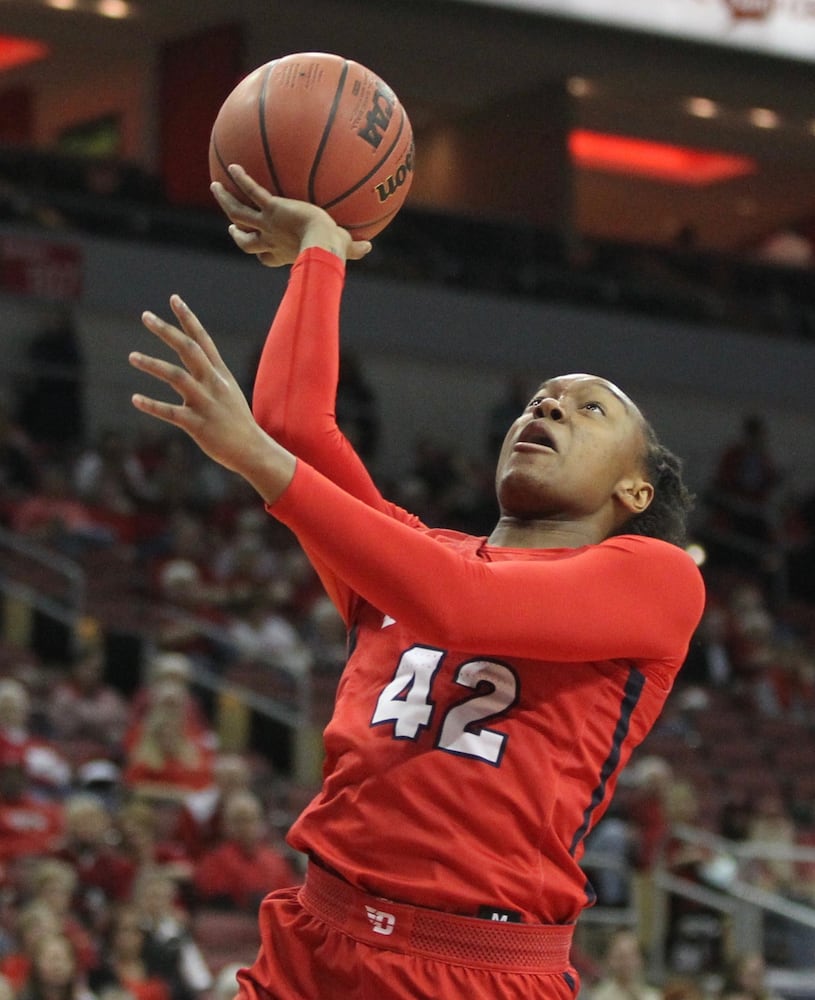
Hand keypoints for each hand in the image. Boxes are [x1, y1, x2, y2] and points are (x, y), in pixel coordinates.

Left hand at [130, 295, 294, 503]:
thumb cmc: (237, 421)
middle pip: (188, 349)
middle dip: (166, 331)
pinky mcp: (197, 424)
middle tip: (146, 316)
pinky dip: (151, 405)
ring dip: (152, 364)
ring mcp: (205, 403)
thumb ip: (210, 374)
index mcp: (220, 374)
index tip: (174, 299)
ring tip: (132, 356)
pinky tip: (135, 399)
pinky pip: (170, 412)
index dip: (188, 318)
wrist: (251, 449)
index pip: (203, 339)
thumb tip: (193, 359)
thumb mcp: (228, 391)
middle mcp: (213, 383)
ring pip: (176, 376)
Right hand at [211, 164, 372, 265]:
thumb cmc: (333, 250)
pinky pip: (252, 191)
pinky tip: (234, 165)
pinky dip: (242, 179)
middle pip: (245, 241)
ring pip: (237, 214)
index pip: (268, 258)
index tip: (261, 252)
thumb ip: (354, 248)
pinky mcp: (270, 209)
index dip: (262, 256)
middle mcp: (271, 241)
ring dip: (226, 201)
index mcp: (284, 252)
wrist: (322, 242)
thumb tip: (369, 248)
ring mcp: (267, 225)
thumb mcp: (344, 248)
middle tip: (231, 228)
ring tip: (216, 187)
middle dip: (236, 234)